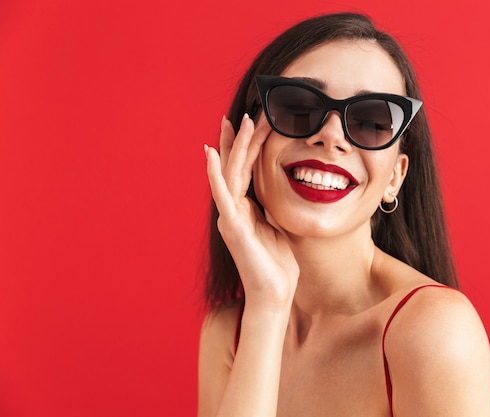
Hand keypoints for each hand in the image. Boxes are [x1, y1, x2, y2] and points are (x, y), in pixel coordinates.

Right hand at [205, 115, 298, 309]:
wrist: (274, 293)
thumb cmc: (277, 264)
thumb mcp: (276, 226)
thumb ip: (269, 207)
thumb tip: (274, 191)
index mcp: (244, 209)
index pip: (243, 171)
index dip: (244, 147)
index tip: (250, 123)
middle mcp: (233, 210)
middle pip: (234, 167)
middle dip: (239, 139)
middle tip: (247, 113)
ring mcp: (230, 217)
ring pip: (230, 174)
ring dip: (235, 146)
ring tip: (241, 122)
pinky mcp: (233, 226)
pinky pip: (223, 195)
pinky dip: (215, 173)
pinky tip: (211, 154)